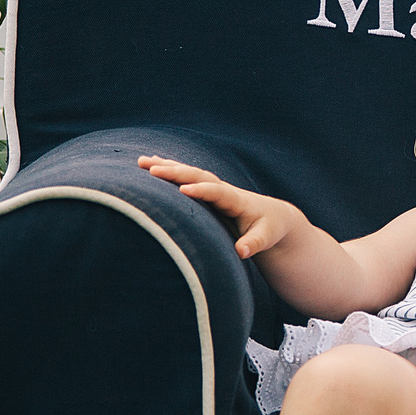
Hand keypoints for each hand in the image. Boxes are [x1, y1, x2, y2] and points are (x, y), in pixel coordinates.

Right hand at [138, 155, 299, 259]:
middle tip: (151, 169)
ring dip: (167, 167)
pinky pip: (187, 177)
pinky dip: (170, 169)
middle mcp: (224, 189)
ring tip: (142, 162)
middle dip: (176, 173)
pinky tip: (151, 164)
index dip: (202, 191)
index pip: (217, 192)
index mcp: (237, 201)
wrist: (273, 216)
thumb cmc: (269, 229)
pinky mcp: (208, 190)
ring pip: (189, 173)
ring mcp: (215, 188)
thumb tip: (242, 251)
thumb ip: (254, 243)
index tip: (183, 190)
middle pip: (198, 177)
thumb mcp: (266, 237)